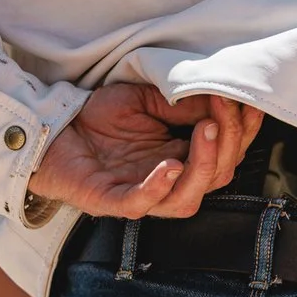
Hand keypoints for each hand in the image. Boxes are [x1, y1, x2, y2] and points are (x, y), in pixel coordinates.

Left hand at [26, 84, 265, 217]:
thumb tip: (215, 93)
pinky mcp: (111, 200)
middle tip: (224, 108)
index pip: (226, 154)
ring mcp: (141, 194)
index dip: (241, 131)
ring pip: (188, 198)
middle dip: (229, 142)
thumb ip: (178, 101)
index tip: (245, 99)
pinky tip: (170, 165)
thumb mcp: (144, 99)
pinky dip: (159, 187)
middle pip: (217, 176)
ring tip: (207, 132)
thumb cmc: (97, 118)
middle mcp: (169, 181)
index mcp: (183, 158)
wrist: (50, 128)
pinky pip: (142, 203)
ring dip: (204, 166)